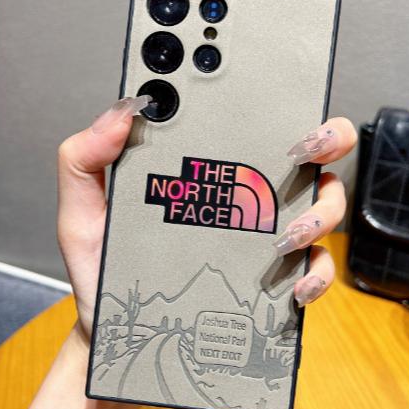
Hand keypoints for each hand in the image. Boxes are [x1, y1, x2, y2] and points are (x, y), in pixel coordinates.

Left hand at [58, 104, 355, 347]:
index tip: (266, 73)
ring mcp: (264, 234)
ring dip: (321, 209)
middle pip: (307, 152)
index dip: (265, 84)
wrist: (122, 334)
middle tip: (305, 144)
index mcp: (203, 167)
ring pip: (324, 202)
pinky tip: (294, 283)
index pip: (242, 116)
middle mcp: (244, 194)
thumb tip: (122, 109)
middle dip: (326, 135)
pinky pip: (317, 266)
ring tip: (287, 235)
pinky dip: (318, 270)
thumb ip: (85, 159)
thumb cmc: (106, 269)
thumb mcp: (83, 213)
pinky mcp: (277, 277)